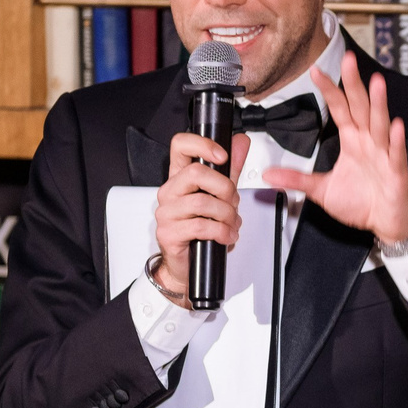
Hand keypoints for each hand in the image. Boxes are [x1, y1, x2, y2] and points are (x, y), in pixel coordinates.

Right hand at [153, 129, 250, 308]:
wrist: (187, 264)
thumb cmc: (202, 229)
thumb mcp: (220, 195)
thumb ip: (231, 169)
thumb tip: (240, 142)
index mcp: (180, 178)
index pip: (181, 146)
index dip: (202, 145)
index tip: (223, 156)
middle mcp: (170, 191)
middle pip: (196, 173)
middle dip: (225, 189)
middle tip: (232, 203)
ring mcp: (167, 212)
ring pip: (202, 202)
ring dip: (226, 215)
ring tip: (231, 224)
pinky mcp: (168, 233)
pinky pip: (201, 226)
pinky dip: (222, 232)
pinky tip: (226, 236)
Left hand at [263, 51, 407, 243]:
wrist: (386, 221)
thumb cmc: (362, 202)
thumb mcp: (322, 190)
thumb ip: (297, 179)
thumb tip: (270, 173)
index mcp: (353, 141)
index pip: (339, 109)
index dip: (329, 90)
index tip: (316, 71)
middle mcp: (369, 142)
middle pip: (360, 107)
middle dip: (354, 84)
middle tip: (348, 60)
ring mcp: (384, 154)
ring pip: (380, 124)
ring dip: (379, 103)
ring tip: (376, 83)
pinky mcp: (396, 171)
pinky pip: (395, 153)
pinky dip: (396, 140)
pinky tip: (396, 126)